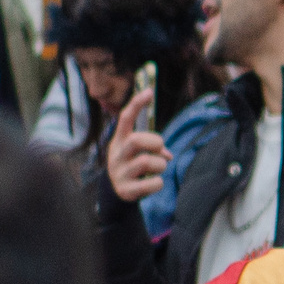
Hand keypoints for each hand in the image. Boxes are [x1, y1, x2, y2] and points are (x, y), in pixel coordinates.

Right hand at [105, 89, 168, 203]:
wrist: (116, 192)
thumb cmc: (132, 165)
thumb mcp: (137, 152)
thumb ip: (153, 148)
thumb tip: (168, 156)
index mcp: (120, 140)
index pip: (125, 118)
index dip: (137, 104)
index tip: (150, 91)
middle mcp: (117, 154)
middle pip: (136, 140)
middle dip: (155, 142)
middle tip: (159, 148)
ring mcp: (119, 172)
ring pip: (146, 162)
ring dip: (161, 165)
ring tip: (159, 168)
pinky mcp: (126, 190)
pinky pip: (151, 183)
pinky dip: (159, 183)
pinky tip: (155, 183)